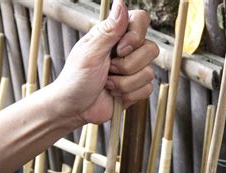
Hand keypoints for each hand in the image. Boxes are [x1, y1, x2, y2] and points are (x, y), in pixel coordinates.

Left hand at [51, 0, 158, 124]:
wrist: (75, 109)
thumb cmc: (76, 78)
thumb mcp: (90, 52)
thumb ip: (109, 29)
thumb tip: (121, 2)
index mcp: (114, 35)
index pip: (141, 20)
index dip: (135, 36)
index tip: (119, 49)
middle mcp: (127, 49)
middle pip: (151, 49)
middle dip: (127, 66)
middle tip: (108, 70)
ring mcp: (134, 69)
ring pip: (149, 72)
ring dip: (124, 83)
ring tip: (108, 84)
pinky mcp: (137, 88)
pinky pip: (147, 89)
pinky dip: (128, 94)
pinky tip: (115, 94)